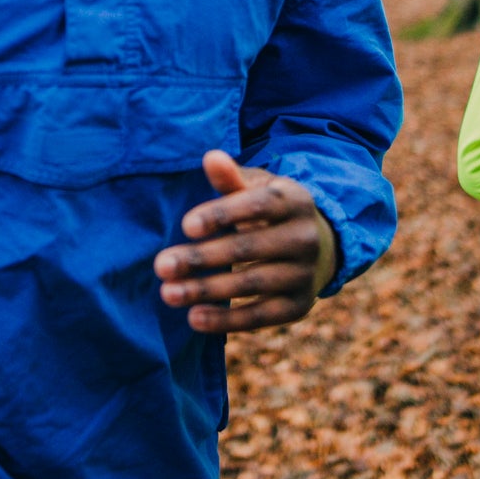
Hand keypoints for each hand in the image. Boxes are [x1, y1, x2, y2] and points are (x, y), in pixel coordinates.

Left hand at [154, 149, 337, 333]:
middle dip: (202, 258)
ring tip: (168, 293)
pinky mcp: (298, 306)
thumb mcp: (257, 189)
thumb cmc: (271, 212)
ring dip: (207, 290)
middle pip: (249, 248)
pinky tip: (193, 318)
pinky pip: (260, 316)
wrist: (319, 247)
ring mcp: (305, 274)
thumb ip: (232, 179)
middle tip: (161, 265)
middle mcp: (305, 237)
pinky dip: (226, 320)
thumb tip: (211, 158)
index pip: (258, 206)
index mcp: (294, 201)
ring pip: (252, 283)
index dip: (222, 215)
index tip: (185, 226)